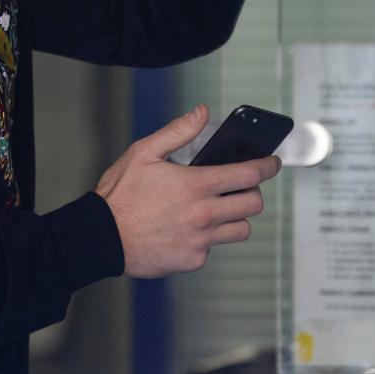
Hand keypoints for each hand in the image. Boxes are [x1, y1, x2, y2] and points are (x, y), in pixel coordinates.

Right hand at [95, 103, 281, 277]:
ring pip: (241, 229)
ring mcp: (200, 240)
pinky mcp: (193, 260)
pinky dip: (208, 237)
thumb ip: (178, 131)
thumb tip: (202, 113)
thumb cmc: (121, 195)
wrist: (101, 237)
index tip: (273, 163)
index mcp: (195, 184)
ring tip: (218, 208)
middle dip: (253, 192)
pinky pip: (214, 248)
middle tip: (241, 186)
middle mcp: (203, 214)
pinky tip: (190, 227)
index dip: (267, 166)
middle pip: (254, 204)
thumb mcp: (144, 151)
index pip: (248, 175)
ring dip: (236, 217)